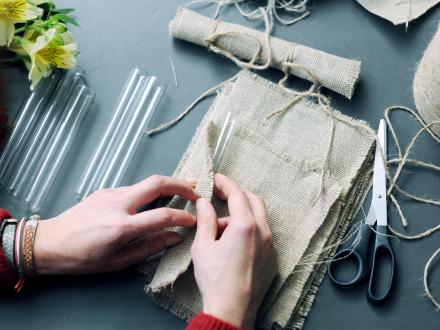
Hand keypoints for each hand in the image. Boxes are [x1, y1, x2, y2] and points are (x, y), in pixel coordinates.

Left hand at [33, 175, 199, 274]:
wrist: (48, 243)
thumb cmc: (81, 258)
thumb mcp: (117, 261)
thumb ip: (148, 247)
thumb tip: (173, 237)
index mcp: (121, 227)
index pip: (162, 215)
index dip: (183, 216)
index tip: (194, 219)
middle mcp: (118, 204)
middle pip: (157, 183)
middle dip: (181, 183)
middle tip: (197, 189)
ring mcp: (110, 194)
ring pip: (145, 183)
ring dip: (167, 184)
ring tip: (183, 189)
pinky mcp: (104, 191)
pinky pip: (132, 188)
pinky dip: (149, 191)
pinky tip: (153, 199)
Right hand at [191, 174, 277, 328]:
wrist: (232, 310)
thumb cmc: (215, 280)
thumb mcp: (203, 246)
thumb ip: (205, 220)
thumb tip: (204, 202)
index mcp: (246, 226)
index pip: (237, 194)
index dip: (226, 183)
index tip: (216, 178)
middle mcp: (263, 232)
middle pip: (254, 200)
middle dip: (237, 193)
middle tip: (220, 193)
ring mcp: (271, 245)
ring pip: (260, 217)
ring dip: (242, 213)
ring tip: (221, 227)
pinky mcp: (272, 257)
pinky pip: (263, 233)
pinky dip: (250, 228)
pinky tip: (233, 240)